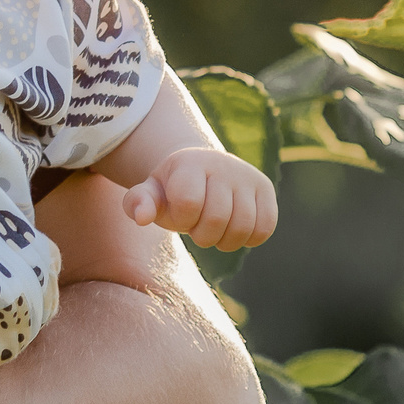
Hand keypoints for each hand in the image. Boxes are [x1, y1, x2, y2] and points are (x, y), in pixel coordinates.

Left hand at [120, 148, 277, 251]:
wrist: (201, 171)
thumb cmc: (171, 190)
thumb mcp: (149, 193)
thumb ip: (138, 203)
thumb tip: (141, 218)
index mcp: (189, 163)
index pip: (188, 202)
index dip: (182, 219)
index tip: (180, 214)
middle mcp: (222, 164)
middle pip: (217, 219)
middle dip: (202, 235)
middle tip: (196, 226)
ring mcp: (247, 175)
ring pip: (243, 226)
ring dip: (224, 240)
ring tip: (214, 230)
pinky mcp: (265, 188)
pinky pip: (264, 228)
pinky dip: (248, 239)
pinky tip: (233, 230)